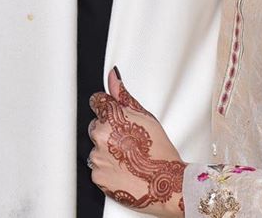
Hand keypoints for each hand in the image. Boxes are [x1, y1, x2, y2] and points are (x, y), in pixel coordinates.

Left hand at [88, 67, 185, 215]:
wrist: (165, 185)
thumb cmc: (160, 151)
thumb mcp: (145, 117)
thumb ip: (124, 95)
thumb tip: (113, 76)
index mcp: (111, 116)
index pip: (97, 101)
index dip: (107, 108)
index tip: (114, 116)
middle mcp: (100, 135)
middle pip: (95, 125)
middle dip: (107, 131)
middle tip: (127, 141)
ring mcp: (97, 156)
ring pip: (95, 148)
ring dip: (106, 151)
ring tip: (127, 158)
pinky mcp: (97, 176)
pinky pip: (97, 168)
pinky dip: (107, 169)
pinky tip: (122, 170)